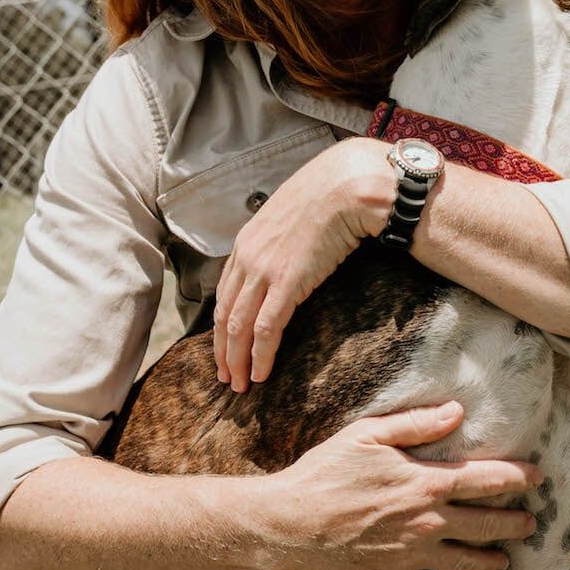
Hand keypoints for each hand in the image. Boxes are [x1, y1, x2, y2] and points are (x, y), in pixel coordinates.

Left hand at [213, 136, 393, 390]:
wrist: (347, 185)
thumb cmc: (330, 194)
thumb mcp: (294, 214)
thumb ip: (284, 237)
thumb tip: (295, 251)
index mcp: (246, 241)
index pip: (224, 292)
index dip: (222, 324)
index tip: (225, 347)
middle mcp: (247, 257)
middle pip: (224, 314)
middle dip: (222, 350)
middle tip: (227, 377)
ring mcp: (263, 270)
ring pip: (238, 326)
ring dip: (238, 360)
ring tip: (241, 385)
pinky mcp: (286, 282)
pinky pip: (266, 328)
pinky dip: (261, 355)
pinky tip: (262, 373)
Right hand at [260, 400, 542, 569]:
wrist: (290, 521)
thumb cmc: (328, 471)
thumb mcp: (370, 435)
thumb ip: (417, 424)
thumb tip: (456, 411)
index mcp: (426, 483)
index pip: (486, 480)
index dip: (517, 477)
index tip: (537, 477)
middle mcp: (427, 522)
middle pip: (486, 525)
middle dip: (514, 524)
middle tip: (530, 523)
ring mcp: (411, 554)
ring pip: (465, 561)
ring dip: (490, 560)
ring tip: (504, 559)